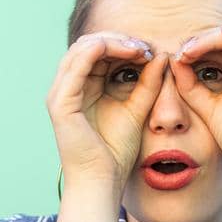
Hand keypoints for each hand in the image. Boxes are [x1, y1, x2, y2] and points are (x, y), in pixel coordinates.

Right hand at [46, 32, 170, 188]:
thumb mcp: (137, 110)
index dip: (123, 45)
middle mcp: (66, 88)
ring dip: (113, 41)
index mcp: (81, 89)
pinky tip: (127, 51)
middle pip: (89, 45)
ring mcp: (60, 93)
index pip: (97, 53)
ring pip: (83, 48)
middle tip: (145, 46)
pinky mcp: (61, 102)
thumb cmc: (116, 153)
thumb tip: (161, 55)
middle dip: (118, 40)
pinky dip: (101, 49)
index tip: (150, 51)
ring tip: (139, 48)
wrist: (102, 181)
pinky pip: (78, 62)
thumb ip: (148, 84)